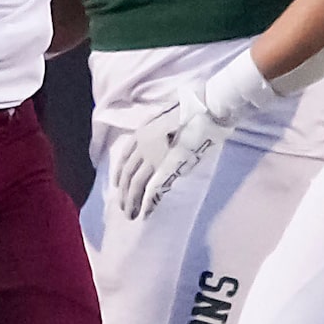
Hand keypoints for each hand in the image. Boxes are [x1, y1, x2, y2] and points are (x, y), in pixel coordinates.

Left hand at [110, 82, 226, 220]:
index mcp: (142, 132)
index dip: (118, 172)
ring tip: (130, 215)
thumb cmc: (193, 112)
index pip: (124, 156)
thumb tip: (160, 150)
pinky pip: (152, 187)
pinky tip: (144, 213)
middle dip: (123, 192)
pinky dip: (147, 202)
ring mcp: (153, 155)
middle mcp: (143, 145)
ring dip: (131, 201)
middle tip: (122, 207)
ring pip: (135, 183)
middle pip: (127, 173)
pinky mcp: (167, 165)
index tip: (116, 185)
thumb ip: (159, 135)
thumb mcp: (167, 120)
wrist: (206, 109)